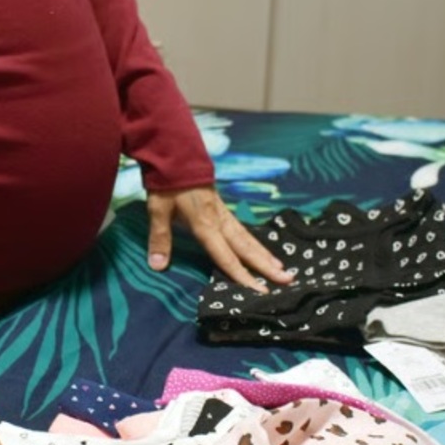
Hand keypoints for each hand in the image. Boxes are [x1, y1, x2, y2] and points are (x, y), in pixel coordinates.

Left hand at [147, 186, 293, 292]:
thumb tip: (157, 266)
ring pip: (248, 238)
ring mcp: (223, 214)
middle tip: (287, 280)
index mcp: (205, 224)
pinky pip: (242, 230)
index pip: (226, 256)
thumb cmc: (167, 182)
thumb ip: (160, 238)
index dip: (242, 275)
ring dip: (265, 254)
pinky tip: (260, 248)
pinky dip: (254, 242)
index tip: (260, 291)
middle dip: (266, 266)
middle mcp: (219, 221)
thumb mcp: (158, 209)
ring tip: (281, 268)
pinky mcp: (221, 208)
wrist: (176, 154)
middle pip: (246, 248)